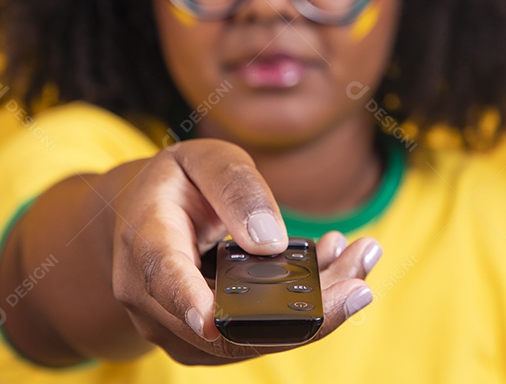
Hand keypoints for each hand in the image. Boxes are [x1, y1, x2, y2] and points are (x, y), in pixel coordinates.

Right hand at [110, 138, 380, 364]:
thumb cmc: (179, 183)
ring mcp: (178, 329)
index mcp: (144, 243)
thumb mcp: (204, 160)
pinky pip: (256, 337)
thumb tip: (272, 241)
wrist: (148, 217)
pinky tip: (336, 268)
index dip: (189, 301)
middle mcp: (152, 300)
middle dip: (300, 311)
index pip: (164, 277)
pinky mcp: (206, 344)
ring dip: (314, 310)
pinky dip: (303, 311)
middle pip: (225, 326)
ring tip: (360, 260)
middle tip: (359, 280)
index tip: (215, 318)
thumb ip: (235, 189)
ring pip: (248, 340)